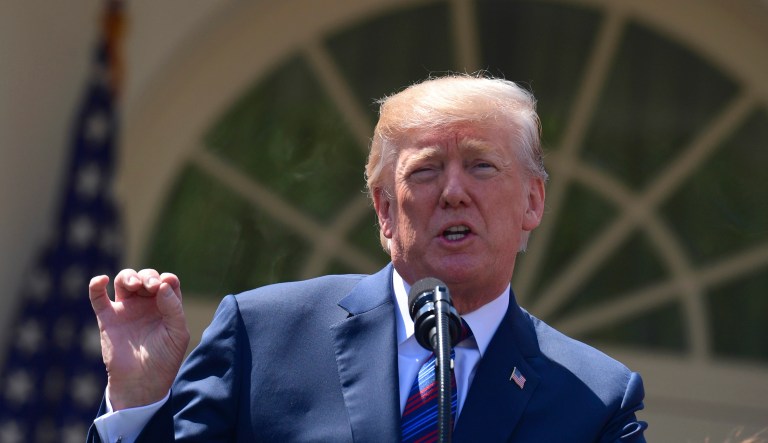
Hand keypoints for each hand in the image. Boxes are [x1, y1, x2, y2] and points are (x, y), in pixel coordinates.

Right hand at [89, 269, 189, 409]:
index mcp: (166, 306)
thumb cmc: (164, 359)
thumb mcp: (177, 334)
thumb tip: (163, 284)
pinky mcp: (107, 318)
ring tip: (134, 285)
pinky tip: (101, 280)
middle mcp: (146, 304)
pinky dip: (95, 285)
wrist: (141, 382)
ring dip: (128, 276)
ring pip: (123, 280)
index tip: (165, 285)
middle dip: (148, 276)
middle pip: (145, 277)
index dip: (166, 279)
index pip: (167, 282)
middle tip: (151, 287)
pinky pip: (97, 297)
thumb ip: (173, 308)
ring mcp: (126, 309)